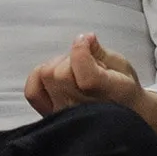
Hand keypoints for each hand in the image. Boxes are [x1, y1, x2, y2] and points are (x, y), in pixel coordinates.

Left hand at [23, 34, 156, 136]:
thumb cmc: (123, 91)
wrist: (123, 117)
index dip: (81, 52)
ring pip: (45, 78)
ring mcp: (64, 115)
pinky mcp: (50, 114)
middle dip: (70, 58)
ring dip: (56, 66)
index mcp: (108, 95)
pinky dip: (39, 76)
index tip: (87, 41)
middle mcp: (83, 110)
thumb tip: (85, 38)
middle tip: (84, 60)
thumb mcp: (121, 66)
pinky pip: (32, 92)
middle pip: (60, 74)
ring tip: (72, 70)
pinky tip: (54, 76)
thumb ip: (101, 52)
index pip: (85, 76)